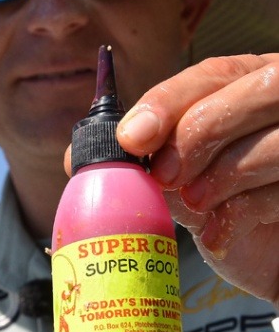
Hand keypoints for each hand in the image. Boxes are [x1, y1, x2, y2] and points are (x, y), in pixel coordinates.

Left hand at [117, 54, 278, 307]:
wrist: (269, 257)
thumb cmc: (225, 209)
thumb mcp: (177, 182)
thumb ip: (140, 162)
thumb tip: (73, 158)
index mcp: (247, 83)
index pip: (211, 74)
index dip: (169, 102)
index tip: (132, 137)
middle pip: (251, 92)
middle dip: (199, 134)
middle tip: (166, 178)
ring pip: (274, 139)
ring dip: (223, 177)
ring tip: (197, 206)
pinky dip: (243, 213)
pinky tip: (221, 233)